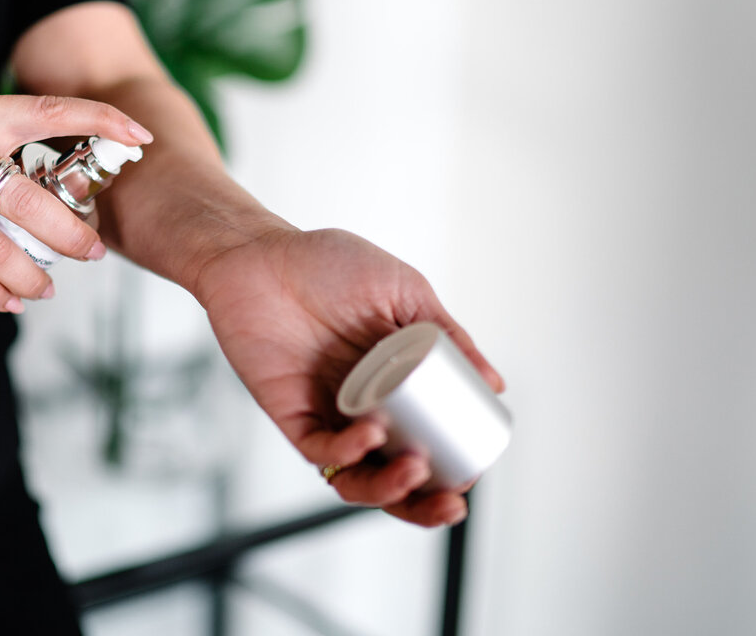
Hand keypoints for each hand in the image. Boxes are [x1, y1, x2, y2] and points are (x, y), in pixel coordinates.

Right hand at [0, 90, 152, 310]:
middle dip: (73, 234)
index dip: (101, 122)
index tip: (139, 139)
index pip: (49, 111)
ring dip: (34, 276)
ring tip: (49, 288)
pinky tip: (8, 302)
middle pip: (34, 200)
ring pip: (1, 247)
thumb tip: (47, 170)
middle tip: (93, 252)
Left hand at [194, 227, 503, 526]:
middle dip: (424, 502)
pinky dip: (346, 453)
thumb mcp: (403, 292)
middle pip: (394, 476)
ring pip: (356, 477)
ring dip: (387, 489)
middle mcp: (362, 408)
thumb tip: (494, 383)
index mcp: (394, 386)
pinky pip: (318, 451)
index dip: (449, 470)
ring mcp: (327, 414)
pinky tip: (371, 437)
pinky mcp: (290, 414)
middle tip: (452, 500)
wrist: (262, 252)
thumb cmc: (327, 264)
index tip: (474, 473)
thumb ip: (446, 333)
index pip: (427, 444)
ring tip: (413, 471)